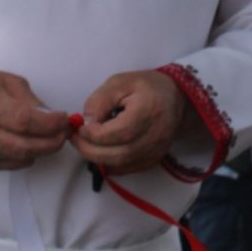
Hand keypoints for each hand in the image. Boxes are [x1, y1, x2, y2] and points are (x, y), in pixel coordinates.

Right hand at [0, 67, 70, 170]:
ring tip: (52, 135)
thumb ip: (32, 101)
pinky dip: (29, 155)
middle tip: (65, 131)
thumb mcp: (10, 82)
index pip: (24, 121)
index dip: (50, 123)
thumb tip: (54, 118)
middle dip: (53, 141)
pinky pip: (14, 163)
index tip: (65, 118)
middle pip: (25, 145)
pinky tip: (31, 141)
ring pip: (22, 157)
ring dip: (44, 149)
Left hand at [72, 70, 189, 176]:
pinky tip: (101, 151)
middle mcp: (155, 136)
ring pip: (121, 164)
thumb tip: (86, 122)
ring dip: (97, 157)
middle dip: (90, 149)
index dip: (94, 133)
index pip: (119, 132)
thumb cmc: (146, 87)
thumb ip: (100, 100)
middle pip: (118, 154)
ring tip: (85, 144)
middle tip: (76, 139)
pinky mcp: (154, 159)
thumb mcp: (120, 82)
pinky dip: (110, 163)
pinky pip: (127, 168)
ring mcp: (156, 150)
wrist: (175, 98)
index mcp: (148, 111)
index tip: (80, 126)